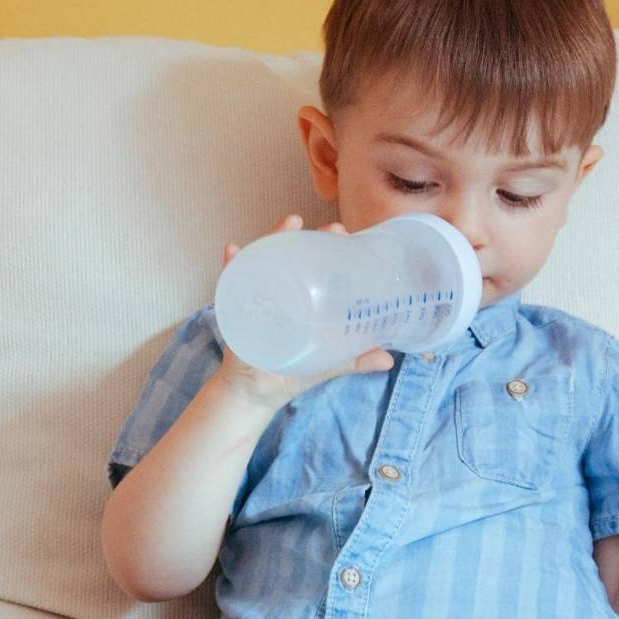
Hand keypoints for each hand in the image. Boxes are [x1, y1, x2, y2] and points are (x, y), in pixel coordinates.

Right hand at [213, 212, 394, 410]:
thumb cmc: (290, 374)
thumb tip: (389, 359)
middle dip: (311, 235)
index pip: (313, 265)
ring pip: (264, 259)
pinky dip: (230, 265)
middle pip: (290, 255)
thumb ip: (354, 360)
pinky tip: (233, 250)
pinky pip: (229, 283)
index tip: (344, 234)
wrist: (255, 395)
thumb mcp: (326, 364)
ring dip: (273, 238)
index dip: (328, 247)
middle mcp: (279, 292)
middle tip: (332, 228)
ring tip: (291, 222)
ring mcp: (256, 297)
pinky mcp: (237, 310)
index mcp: (301, 300)